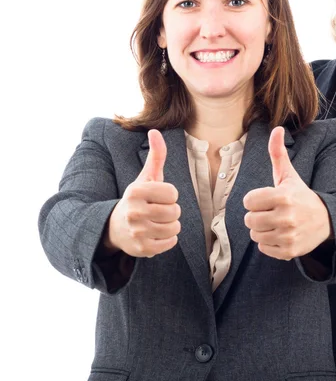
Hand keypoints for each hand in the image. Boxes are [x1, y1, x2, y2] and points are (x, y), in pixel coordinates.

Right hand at [104, 129, 180, 256]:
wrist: (115, 227)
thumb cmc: (139, 198)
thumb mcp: (146, 176)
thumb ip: (155, 155)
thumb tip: (154, 130)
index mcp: (136, 191)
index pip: (173, 193)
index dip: (169, 195)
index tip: (158, 197)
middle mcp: (134, 212)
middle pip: (175, 211)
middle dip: (170, 211)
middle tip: (156, 211)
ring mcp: (137, 232)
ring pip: (174, 228)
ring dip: (170, 225)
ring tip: (156, 222)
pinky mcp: (142, 249)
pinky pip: (171, 243)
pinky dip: (167, 240)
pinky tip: (154, 234)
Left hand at [243, 126, 331, 259]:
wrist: (326, 221)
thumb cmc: (301, 195)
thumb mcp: (289, 175)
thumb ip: (278, 153)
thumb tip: (276, 128)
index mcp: (283, 196)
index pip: (248, 201)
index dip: (256, 199)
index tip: (268, 198)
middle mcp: (286, 217)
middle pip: (249, 220)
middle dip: (257, 215)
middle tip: (272, 212)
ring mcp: (288, 235)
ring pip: (255, 235)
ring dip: (262, 229)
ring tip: (276, 223)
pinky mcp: (289, 251)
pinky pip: (263, 248)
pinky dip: (269, 243)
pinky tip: (281, 234)